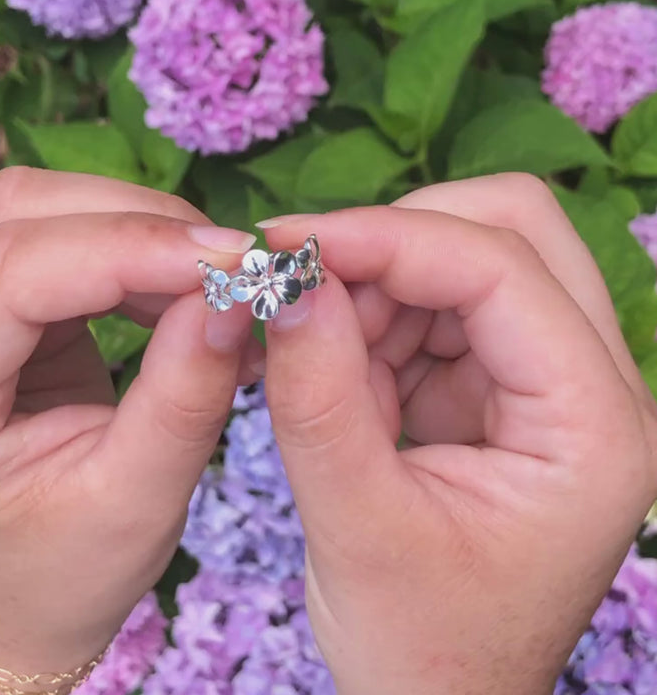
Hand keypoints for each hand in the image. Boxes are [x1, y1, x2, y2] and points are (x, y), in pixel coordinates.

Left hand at [0, 167, 261, 691]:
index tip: (234, 261)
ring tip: (216, 290)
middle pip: (21, 213)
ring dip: (142, 232)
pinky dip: (134, 254)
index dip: (130, 250)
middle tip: (238, 268)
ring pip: (40, 209)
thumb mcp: (137, 500)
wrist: (14, 590)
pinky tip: (182, 296)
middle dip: (144, 226)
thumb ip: (185, 396)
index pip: (12, 274)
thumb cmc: (64, 569)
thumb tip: (235, 297)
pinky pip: (61, 237)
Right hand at [260, 173, 656, 694]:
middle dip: (398, 243)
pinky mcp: (502, 384)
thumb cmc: (419, 643)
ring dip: (379, 289)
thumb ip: (317, 399)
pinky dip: (378, 322)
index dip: (387, 238)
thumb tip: (289, 282)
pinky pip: (436, 306)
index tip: (287, 244)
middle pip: (511, 230)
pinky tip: (349, 384)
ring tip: (325, 367)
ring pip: (466, 258)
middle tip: (311, 289)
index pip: (501, 270)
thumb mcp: (356, 528)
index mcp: (592, 427)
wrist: (441, 693)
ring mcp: (548, 378)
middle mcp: (591, 386)